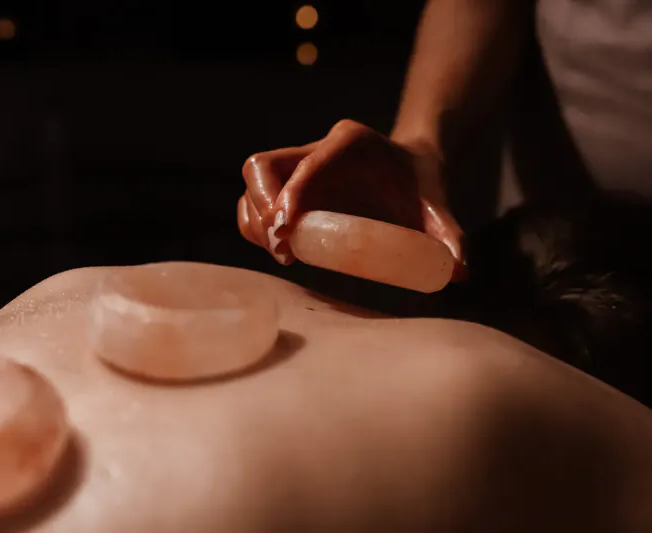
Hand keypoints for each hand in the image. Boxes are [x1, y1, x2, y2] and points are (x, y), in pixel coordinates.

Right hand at [237, 119, 464, 276]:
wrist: (410, 171)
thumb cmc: (420, 188)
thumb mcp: (436, 207)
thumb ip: (448, 233)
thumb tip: (459, 271)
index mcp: (351, 142)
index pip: (308, 163)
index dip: (291, 195)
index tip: (287, 232)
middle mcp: (315, 148)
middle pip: (262, 166)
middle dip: (262, 207)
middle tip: (283, 249)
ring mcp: (295, 165)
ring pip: (252, 182)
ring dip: (255, 220)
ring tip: (282, 254)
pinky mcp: (286, 186)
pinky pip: (254, 201)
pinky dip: (255, 225)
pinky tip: (278, 249)